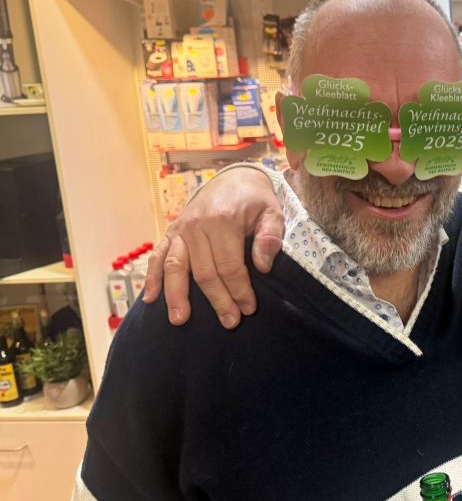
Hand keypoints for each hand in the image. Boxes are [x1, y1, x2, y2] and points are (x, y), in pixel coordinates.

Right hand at [143, 167, 283, 328]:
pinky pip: (158, 256)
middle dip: (217, 300)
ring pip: (176, 267)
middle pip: (204, 272)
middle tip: (229, 322)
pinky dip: (152, 277)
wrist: (233, 178)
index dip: (239, 290)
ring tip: (180, 320)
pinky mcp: (171, 232)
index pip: (229, 265)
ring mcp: (180, 229)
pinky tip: (150, 299)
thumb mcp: (272, 211)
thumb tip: (262, 266)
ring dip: (176, 296)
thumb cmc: (255, 199)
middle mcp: (196, 225)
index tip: (248, 309)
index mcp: (222, 220)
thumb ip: (270, 236)